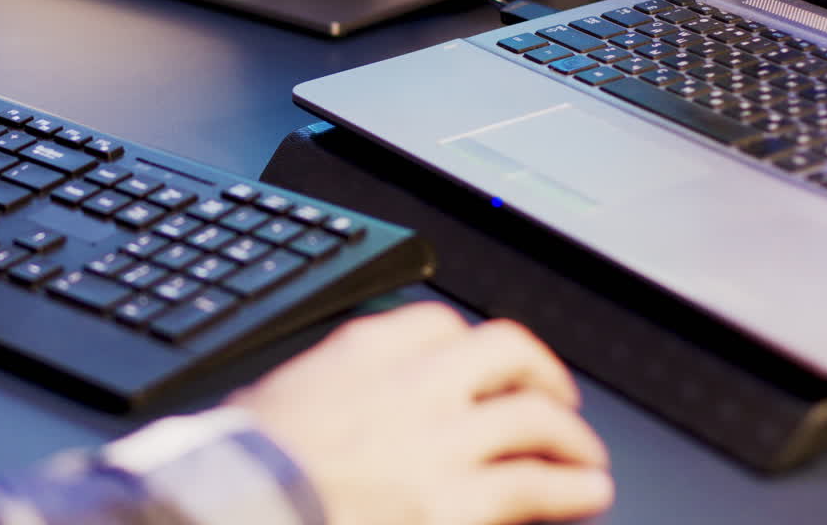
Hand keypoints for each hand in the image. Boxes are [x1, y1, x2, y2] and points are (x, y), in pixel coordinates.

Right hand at [227, 303, 611, 524]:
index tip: (485, 365)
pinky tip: (588, 491)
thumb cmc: (246, 459)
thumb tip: (362, 392)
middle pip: (505, 352)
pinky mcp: (454, 503)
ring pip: (535, 417)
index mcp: (365, 350)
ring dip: (571, 436)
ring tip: (583, 455)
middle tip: (554, 394)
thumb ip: (338, 379)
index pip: (441, 323)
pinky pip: (536, 486)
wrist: (238, 500)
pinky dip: (573, 487)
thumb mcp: (287, 390)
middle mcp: (413, 384)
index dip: (474, 346)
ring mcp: (438, 442)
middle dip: (541, 371)